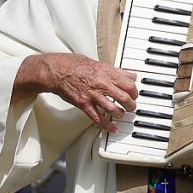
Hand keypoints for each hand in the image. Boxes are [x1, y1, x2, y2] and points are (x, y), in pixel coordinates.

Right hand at [16, 53, 137, 132]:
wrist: (57, 71)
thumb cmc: (76, 65)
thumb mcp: (99, 63)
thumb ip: (116, 71)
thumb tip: (131, 75)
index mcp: (107, 72)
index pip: (129, 83)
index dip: (135, 91)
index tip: (135, 94)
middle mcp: (101, 84)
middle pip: (124, 97)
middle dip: (131, 104)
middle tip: (132, 106)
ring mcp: (92, 95)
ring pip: (113, 108)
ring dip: (121, 114)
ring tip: (122, 115)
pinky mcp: (84, 104)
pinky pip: (97, 117)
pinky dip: (106, 125)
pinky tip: (112, 129)